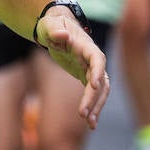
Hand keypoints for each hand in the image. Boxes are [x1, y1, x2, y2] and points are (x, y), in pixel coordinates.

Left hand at [35, 8, 111, 128]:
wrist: (56, 28)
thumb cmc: (52, 25)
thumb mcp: (49, 25)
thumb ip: (55, 31)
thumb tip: (62, 36)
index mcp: (85, 46)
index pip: (97, 59)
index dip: (98, 71)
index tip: (94, 86)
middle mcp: (93, 59)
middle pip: (100, 80)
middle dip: (93, 98)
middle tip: (83, 114)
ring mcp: (91, 68)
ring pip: (101, 91)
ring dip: (96, 106)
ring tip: (90, 124)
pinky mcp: (86, 76)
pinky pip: (94, 94)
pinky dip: (93, 107)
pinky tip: (90, 123)